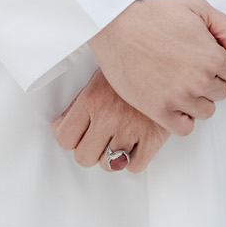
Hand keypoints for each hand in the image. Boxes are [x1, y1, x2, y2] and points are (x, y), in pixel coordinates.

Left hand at [50, 70, 168, 172]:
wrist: (167, 60)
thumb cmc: (132, 67)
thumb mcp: (99, 79)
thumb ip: (75, 107)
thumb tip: (58, 128)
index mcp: (92, 100)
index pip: (65, 138)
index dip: (72, 139)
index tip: (81, 135)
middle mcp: (108, 117)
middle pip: (84, 157)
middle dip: (92, 151)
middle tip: (102, 139)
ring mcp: (131, 129)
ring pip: (110, 165)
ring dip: (114, 156)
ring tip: (122, 139)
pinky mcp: (154, 138)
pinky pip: (136, 166)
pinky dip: (136, 160)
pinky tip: (138, 144)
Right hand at [89, 0, 225, 135]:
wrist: (117, 27)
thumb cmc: (154, 16)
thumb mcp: (197, 7)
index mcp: (212, 57)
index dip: (222, 64)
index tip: (207, 59)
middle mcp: (199, 81)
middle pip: (222, 92)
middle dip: (212, 80)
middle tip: (193, 69)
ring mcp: (179, 98)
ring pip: (206, 111)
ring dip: (199, 100)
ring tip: (183, 85)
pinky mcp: (158, 111)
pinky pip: (185, 128)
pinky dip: (184, 119)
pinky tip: (176, 104)